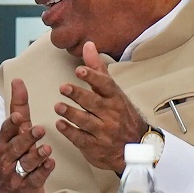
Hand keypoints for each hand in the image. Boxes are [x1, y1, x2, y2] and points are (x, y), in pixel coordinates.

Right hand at [0, 78, 54, 192]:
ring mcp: (16, 174)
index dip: (12, 124)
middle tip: (39, 130)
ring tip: (47, 149)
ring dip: (37, 155)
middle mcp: (7, 158)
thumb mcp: (13, 133)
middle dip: (26, 138)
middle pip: (16, 147)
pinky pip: (35, 179)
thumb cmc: (13, 156)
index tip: (19, 116)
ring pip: (26, 163)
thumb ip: (18, 108)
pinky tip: (51, 163)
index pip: (5, 131)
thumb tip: (18, 80)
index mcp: (4, 143)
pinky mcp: (26, 187)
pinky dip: (43, 171)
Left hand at [54, 41, 147, 172]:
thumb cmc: (120, 113)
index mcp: (115, 98)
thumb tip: (88, 45)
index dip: (93, 77)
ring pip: (87, 121)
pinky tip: (60, 124)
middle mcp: (111, 114)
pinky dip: (70, 132)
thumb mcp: (112, 90)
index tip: (79, 70)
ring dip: (71, 113)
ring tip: (58, 106)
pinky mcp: (95, 147)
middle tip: (63, 88)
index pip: (105, 85)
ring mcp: (104, 132)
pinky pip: (82, 139)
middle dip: (79, 95)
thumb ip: (97, 68)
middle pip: (94, 103)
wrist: (135, 147)